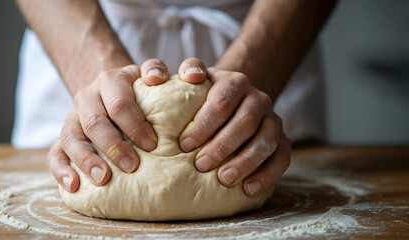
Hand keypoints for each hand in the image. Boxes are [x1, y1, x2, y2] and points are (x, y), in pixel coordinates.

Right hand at [47, 59, 171, 191]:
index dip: (135, 123)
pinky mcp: (63, 137)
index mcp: (111, 81)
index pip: (119, 101)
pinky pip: (55, 153)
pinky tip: (73, 185)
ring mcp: (73, 117)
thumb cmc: (140, 92)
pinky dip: (62, 170)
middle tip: (131, 166)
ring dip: (86, 159)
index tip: (153, 145)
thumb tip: (195, 76)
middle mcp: (88, 97)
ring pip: (71, 136)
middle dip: (113, 145)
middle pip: (94, 120)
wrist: (111, 90)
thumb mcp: (150, 77)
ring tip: (103, 179)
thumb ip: (166, 75)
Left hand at [178, 58, 290, 196]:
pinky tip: (248, 189)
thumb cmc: (204, 99)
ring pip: (267, 139)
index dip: (203, 124)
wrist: (235, 102)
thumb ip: (177, 81)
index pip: (221, 102)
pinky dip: (267, 174)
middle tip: (201, 165)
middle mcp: (257, 98)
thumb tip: (153, 79)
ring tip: (224, 179)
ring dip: (245, 161)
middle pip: (245, 121)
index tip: (183, 145)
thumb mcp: (192, 85)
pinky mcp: (282, 139)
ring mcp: (273, 118)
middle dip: (222, 145)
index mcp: (233, 82)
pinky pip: (283, 157)